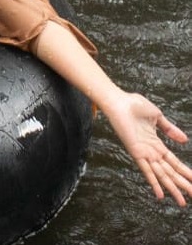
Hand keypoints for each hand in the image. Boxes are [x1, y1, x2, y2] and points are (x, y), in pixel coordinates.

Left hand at [100, 90, 191, 204]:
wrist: (118, 101)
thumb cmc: (133, 105)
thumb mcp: (157, 117)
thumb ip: (170, 129)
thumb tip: (184, 140)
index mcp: (155, 144)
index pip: (173, 162)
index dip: (184, 172)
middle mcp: (150, 151)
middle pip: (170, 172)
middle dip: (182, 184)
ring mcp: (143, 153)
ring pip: (162, 175)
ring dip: (172, 188)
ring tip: (182, 202)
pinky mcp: (135, 152)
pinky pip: (146, 170)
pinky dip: (154, 182)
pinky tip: (160, 195)